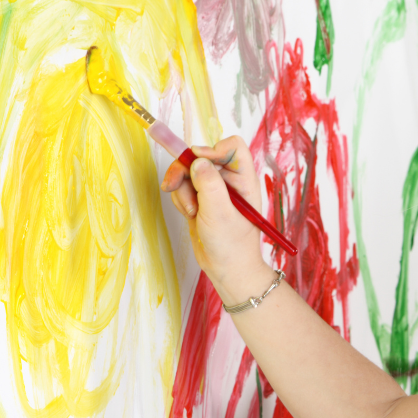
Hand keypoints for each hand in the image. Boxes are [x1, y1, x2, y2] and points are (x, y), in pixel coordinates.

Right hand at [161, 136, 272, 301]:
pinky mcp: (200, 200)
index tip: (197, 161)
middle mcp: (229, 181)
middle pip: (201, 156)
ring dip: (182, 189)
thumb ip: (209, 184)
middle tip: (173, 184)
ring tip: (191, 211)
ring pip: (188, 172)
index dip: (213, 149)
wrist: (226, 270)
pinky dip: (180, 199)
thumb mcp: (220, 213)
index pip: (232, 147)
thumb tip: (197, 160)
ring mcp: (213, 190)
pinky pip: (183, 187)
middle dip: (186, 170)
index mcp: (243, 180)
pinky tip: (190, 215)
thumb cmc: (232, 245)